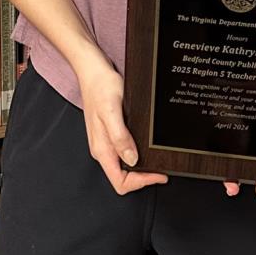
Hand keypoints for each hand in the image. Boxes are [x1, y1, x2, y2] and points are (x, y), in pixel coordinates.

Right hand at [73, 51, 167, 195]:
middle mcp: (102, 149)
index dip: (140, 182)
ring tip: (157, 160)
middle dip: (143, 178)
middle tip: (161, 170)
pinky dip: (137, 156)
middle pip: (122, 178)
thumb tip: (131, 159)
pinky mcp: (110, 135)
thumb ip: (120, 137)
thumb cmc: (100, 87)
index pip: (120, 181)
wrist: (93, 72)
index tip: (158, 174)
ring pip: (124, 168)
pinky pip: (124, 155)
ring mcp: (105, 143)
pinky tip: (145, 147)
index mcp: (101, 149)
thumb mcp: (112, 112)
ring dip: (141, 167)